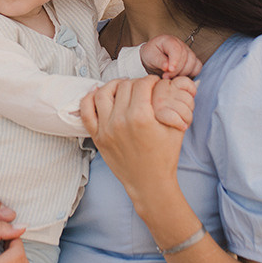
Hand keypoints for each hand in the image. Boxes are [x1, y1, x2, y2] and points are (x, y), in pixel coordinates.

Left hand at [79, 76, 195, 215]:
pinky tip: (98, 92)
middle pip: (125, 86)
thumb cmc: (164, 156)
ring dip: (114, 85)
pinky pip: (86, 111)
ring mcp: (106, 129)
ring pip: (103, 93)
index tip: (154, 83)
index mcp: (141, 117)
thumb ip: (171, 104)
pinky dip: (89, 98)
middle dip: (135, 82)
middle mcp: (120, 121)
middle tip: (142, 87)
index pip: (142, 84)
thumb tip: (168, 83)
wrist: (150, 182)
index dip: (151, 80)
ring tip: (123, 86)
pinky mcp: (97, 136)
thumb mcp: (175, 128)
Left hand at [140, 34, 201, 78]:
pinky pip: (197, 68)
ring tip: (171, 77)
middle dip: (176, 70)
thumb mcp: (150, 56)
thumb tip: (167, 67)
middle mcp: (181, 44)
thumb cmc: (151, 55)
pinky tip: (180, 77)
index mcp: (169, 40)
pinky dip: (191, 74)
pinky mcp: (192, 60)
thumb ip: (159, 61)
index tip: (169, 70)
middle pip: (186, 58)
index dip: (175, 61)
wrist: (153, 58)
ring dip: (183, 73)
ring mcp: (188, 52)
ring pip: (193, 63)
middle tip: (165, 76)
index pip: (177, 49)